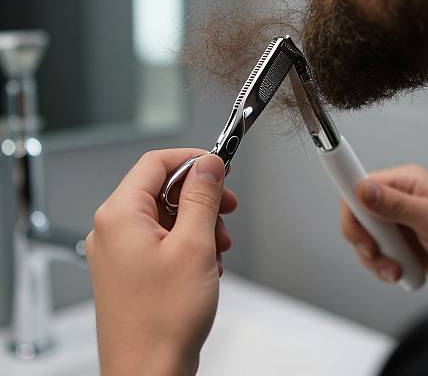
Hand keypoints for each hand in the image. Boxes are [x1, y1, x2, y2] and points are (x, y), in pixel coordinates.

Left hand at [86, 149, 237, 375]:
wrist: (148, 375)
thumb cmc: (162, 322)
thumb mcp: (194, 246)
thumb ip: (202, 197)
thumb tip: (209, 165)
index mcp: (120, 215)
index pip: (156, 163)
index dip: (192, 160)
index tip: (219, 166)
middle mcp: (114, 229)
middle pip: (162, 189)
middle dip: (200, 197)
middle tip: (226, 208)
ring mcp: (121, 251)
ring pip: (166, 215)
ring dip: (199, 223)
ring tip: (218, 247)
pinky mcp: (132, 269)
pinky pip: (163, 239)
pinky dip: (188, 243)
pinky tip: (205, 265)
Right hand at [341, 165, 427, 286]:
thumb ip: (397, 205)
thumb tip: (364, 190)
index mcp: (405, 183)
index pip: (361, 185)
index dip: (351, 204)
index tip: (353, 224)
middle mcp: (395, 200)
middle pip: (357, 215)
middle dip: (363, 240)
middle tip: (376, 253)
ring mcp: (395, 223)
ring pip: (363, 238)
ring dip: (374, 259)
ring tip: (396, 268)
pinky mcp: (397, 243)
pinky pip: (374, 254)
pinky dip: (381, 267)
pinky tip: (399, 271)